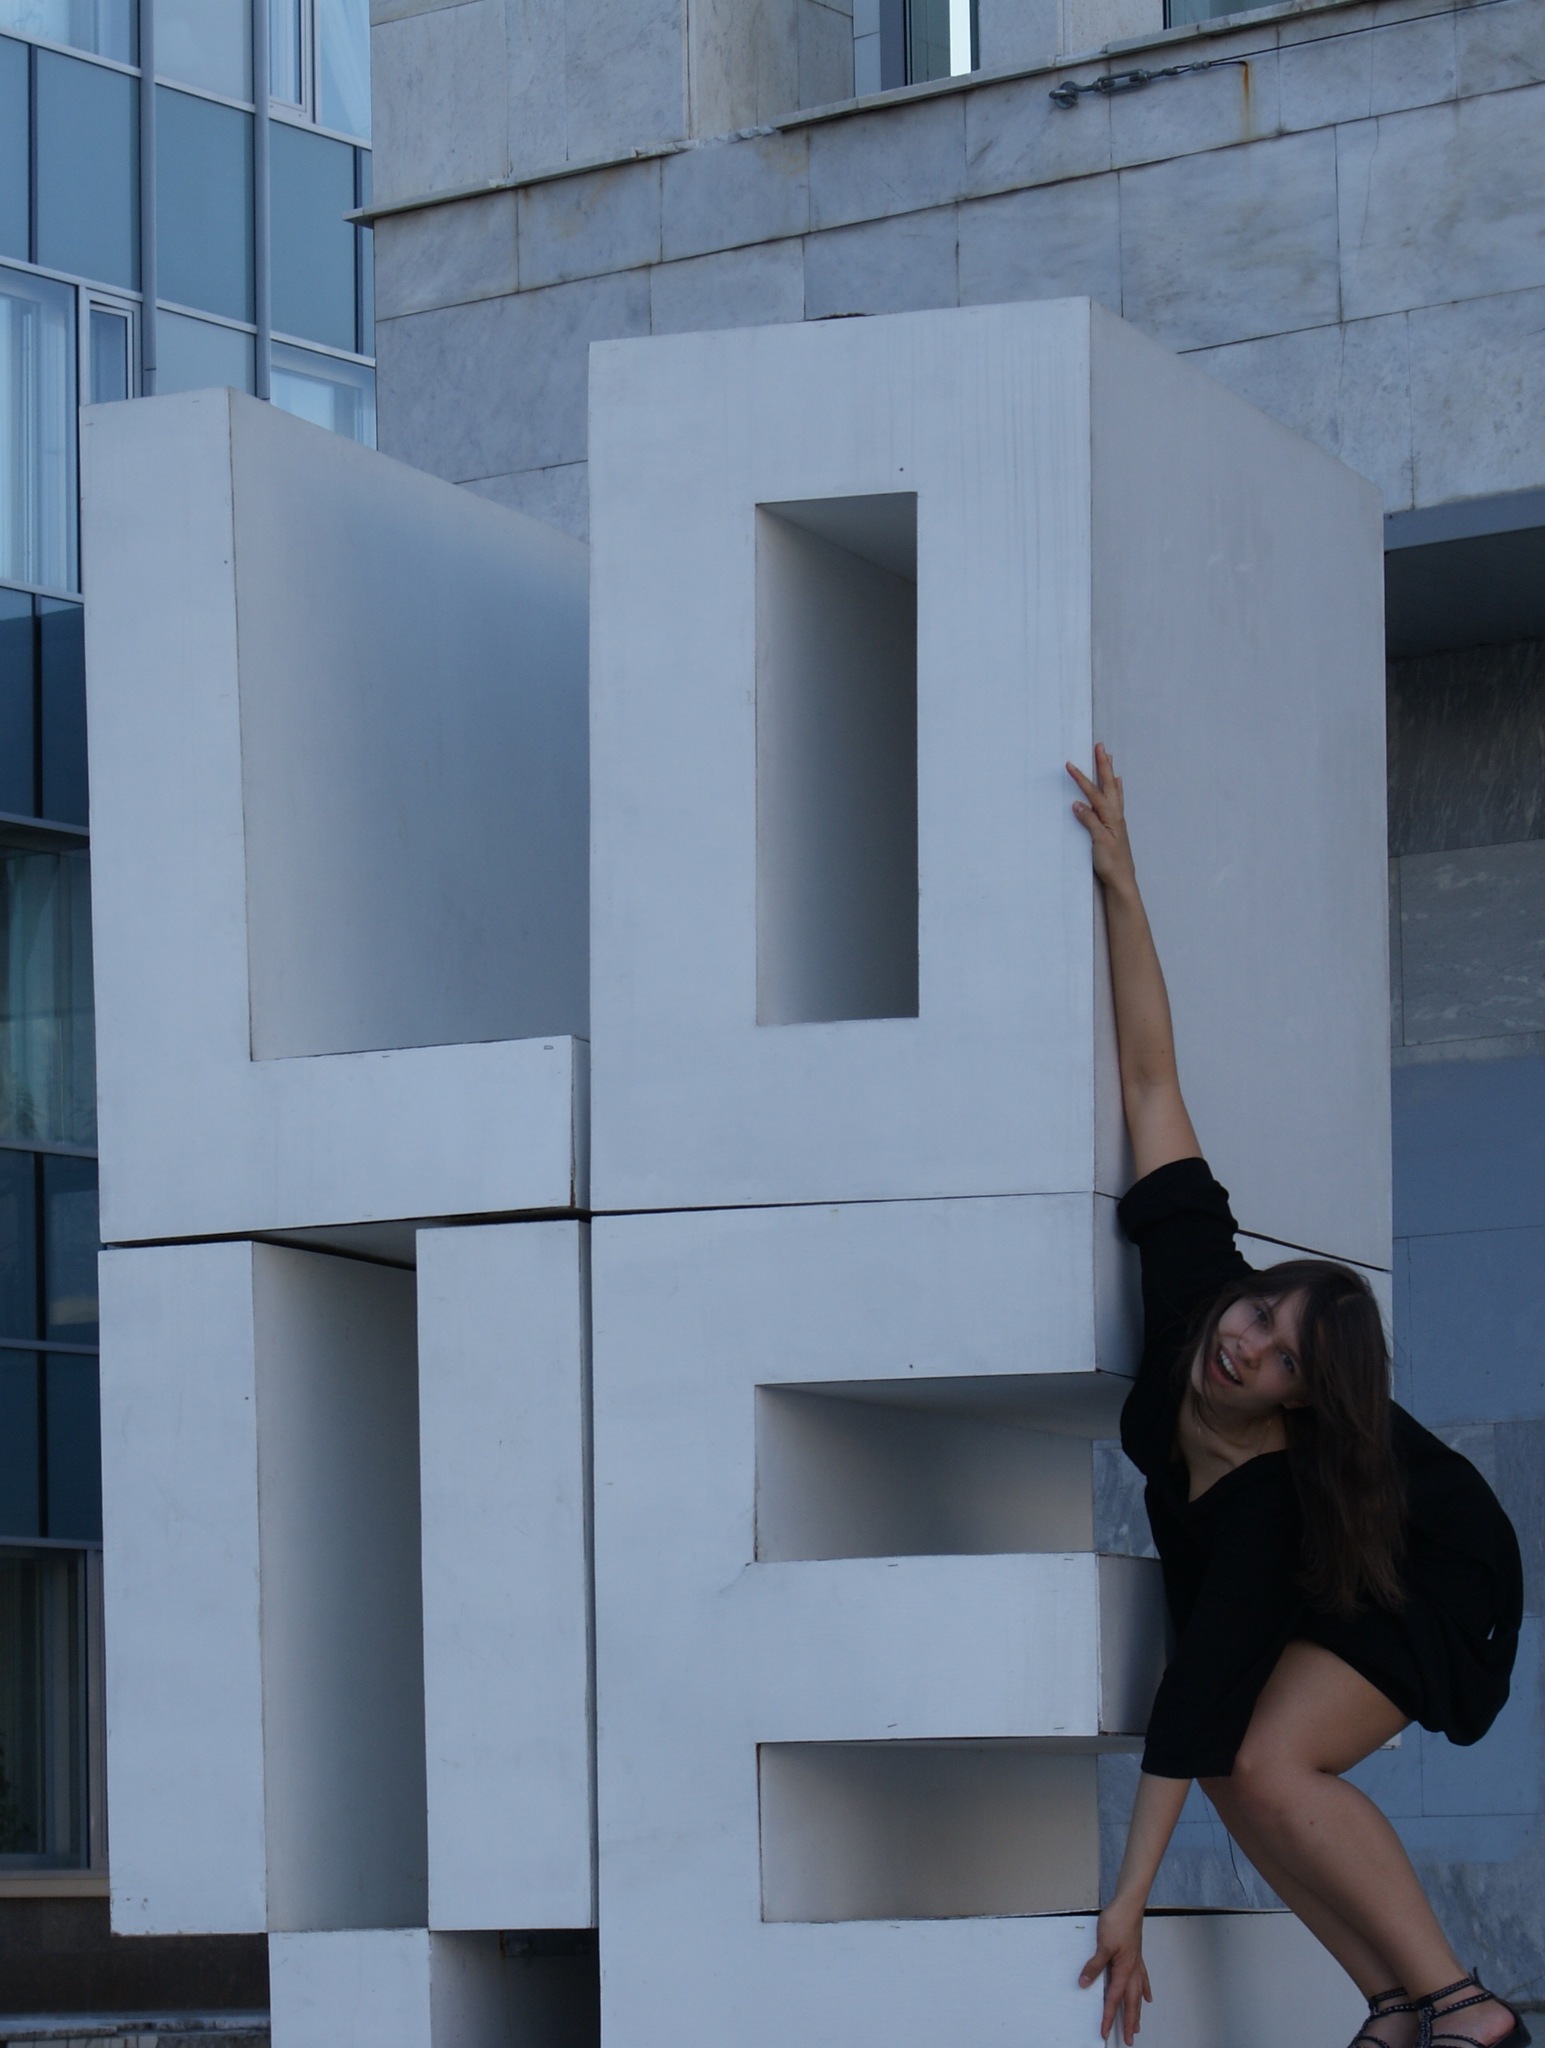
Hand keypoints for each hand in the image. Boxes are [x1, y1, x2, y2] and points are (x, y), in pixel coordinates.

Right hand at [1067, 745, 1135, 890]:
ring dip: (1109, 773)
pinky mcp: (1115, 826)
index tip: (1070, 765)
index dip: (1081, 778)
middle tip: (1100, 747)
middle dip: (1103, 765)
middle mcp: (1116, 814)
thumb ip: (1089, 821)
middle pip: (1108, 785)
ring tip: (1108, 758)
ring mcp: (1117, 820)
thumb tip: (1077, 803)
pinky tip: (1118, 784)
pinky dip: (1116, 788)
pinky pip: (1116, 800)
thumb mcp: (1098, 842)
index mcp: (1111, 816)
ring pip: (1113, 790)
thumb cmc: (1111, 863)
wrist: (1122, 880)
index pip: (1093, 793)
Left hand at [1079, 1894, 1152, 2044]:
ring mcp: (1136, 1962)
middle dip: (1130, 2021)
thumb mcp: (1103, 1944)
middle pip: (1131, 2001)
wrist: (1129, 1904)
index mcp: (1123, 1970)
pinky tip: (1147, 1996)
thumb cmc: (1118, 1921)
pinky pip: (1142, 1978)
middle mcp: (1132, 1970)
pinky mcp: (1136, 1954)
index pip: (1114, 1999)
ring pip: (1137, 1993)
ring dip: (1137, 2010)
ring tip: (1138, 2025)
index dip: (1109, 2017)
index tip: (1105, 2032)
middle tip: (1130, 2039)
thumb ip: (1094, 1965)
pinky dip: (1144, 1989)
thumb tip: (1084, 1982)